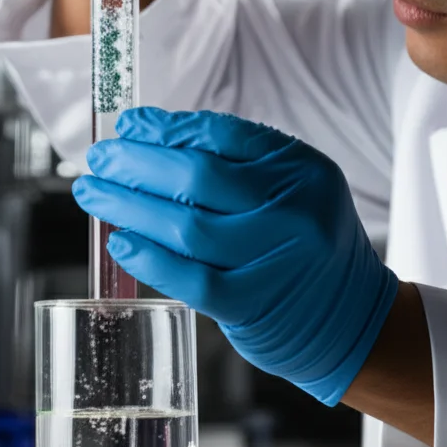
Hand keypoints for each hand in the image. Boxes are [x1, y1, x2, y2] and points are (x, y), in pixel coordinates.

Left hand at [72, 108, 398, 406]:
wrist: (352, 319)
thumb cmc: (304, 245)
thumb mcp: (291, 188)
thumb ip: (235, 164)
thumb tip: (150, 138)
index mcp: (301, 170)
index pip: (221, 136)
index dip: (166, 128)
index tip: (128, 126)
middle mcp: (293, 211)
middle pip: (197, 177)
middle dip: (135, 164)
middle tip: (98, 159)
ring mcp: (275, 260)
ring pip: (186, 226)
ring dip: (128, 206)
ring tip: (94, 194)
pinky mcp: (254, 305)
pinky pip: (190, 278)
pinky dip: (149, 258)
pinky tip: (121, 242)